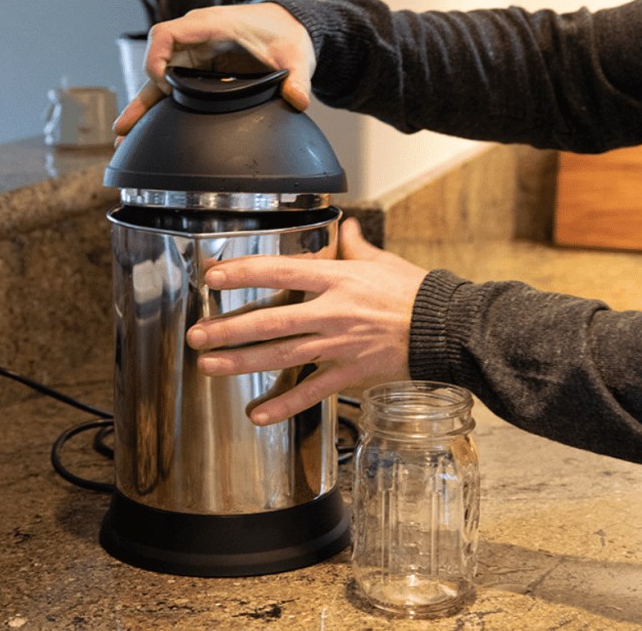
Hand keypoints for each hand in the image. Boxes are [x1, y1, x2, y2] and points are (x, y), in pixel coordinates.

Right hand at [112, 3, 315, 136]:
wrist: (285, 29)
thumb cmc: (285, 35)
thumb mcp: (296, 56)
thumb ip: (297, 78)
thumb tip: (298, 100)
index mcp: (212, 26)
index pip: (167, 34)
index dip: (157, 58)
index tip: (164, 85)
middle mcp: (195, 39)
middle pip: (156, 61)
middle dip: (142, 94)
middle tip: (128, 127)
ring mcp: (193, 55)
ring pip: (158, 79)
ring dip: (142, 106)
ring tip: (122, 135)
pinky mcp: (196, 70)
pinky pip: (169, 88)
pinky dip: (156, 108)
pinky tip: (140, 132)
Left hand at [186, 219, 428, 424]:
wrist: (446, 328)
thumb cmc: (414, 293)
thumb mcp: (382, 261)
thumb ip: (355, 245)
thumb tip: (345, 225)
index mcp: (338, 279)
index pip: (280, 271)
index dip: (243, 274)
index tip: (213, 278)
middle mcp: (333, 311)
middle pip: (272, 320)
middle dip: (229, 328)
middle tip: (196, 334)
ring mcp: (340, 345)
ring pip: (283, 355)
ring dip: (242, 362)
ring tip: (210, 366)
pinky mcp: (351, 374)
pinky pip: (312, 392)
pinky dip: (284, 406)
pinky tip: (257, 414)